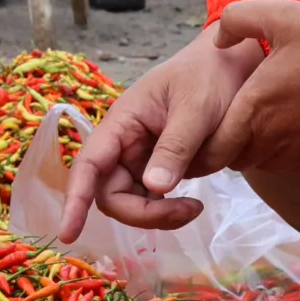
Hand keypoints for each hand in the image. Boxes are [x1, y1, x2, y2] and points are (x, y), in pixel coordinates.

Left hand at [60, 0, 299, 240]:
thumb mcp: (284, 15)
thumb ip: (240, 20)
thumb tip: (218, 36)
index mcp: (254, 111)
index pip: (207, 148)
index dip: (195, 144)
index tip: (194, 130)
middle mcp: (273, 143)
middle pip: (232, 157)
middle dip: (222, 142)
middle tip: (223, 118)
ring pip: (261, 160)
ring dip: (254, 144)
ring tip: (260, 115)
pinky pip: (292, 161)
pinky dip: (285, 147)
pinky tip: (297, 119)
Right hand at [60, 26, 266, 239]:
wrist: (232, 66)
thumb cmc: (209, 77)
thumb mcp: (196, 109)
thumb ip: (175, 147)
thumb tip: (155, 188)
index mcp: (122, 122)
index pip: (88, 165)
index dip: (74, 200)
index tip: (67, 234)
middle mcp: (123, 143)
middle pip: (111, 194)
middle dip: (143, 213)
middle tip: (189, 210)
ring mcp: (140, 158)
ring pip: (132, 202)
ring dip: (158, 215)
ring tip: (195, 207)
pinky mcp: (158, 168)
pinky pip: (151, 200)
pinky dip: (168, 209)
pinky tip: (193, 203)